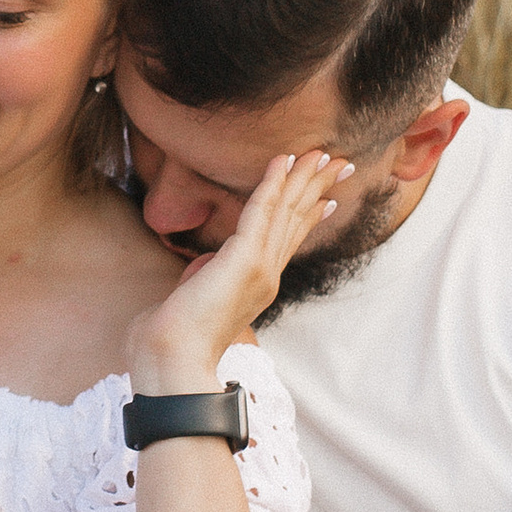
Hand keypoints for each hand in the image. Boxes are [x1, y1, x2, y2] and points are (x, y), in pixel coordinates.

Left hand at [125, 152, 344, 389]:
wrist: (171, 358)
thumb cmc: (173, 338)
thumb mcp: (192, 301)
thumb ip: (201, 279)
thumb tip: (201, 266)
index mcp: (257, 287)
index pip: (288, 243)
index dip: (307, 216)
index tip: (327, 199)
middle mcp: (266, 276)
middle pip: (297, 222)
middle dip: (318, 189)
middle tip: (340, 163)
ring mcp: (259, 267)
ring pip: (287, 211)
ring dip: (304, 178)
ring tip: (323, 153)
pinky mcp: (244, 258)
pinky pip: (261, 210)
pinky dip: (272, 183)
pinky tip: (283, 160)